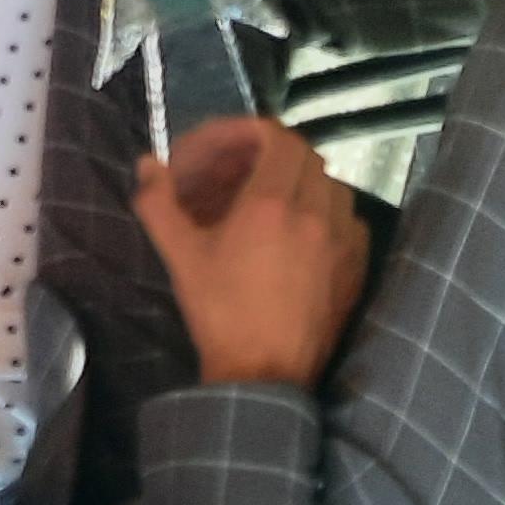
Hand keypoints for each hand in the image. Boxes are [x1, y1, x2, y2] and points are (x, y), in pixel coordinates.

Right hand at [132, 116, 369, 385]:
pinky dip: (323, 212)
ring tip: (268, 200)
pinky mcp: (357, 264)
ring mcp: (343, 238)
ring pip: (330, 184)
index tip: (224, 145)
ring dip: (299, 180)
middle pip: (304, 156)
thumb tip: (147, 163)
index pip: (276, 137)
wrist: (264, 372)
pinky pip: (346, 219)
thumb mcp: (179, 255)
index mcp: (271, 203)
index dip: (248, 132)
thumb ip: (159, 203)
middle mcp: (315, 211)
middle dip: (270, 154)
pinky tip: (299, 234)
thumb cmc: (218, 311)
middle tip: (238, 172)